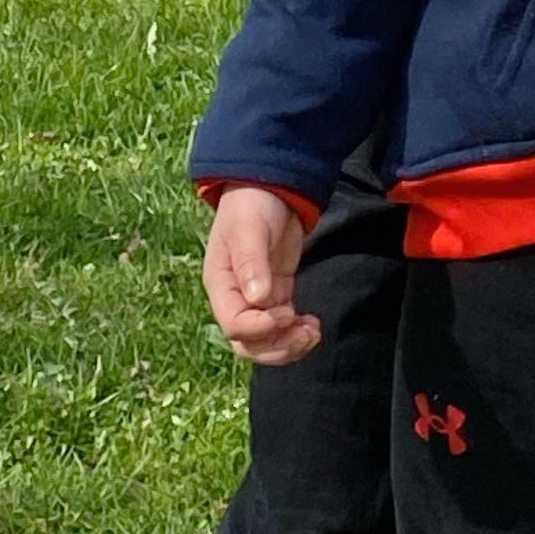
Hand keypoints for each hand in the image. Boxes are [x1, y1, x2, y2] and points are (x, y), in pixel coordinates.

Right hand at [204, 187, 321, 366]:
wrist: (269, 186)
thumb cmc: (252, 203)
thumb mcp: (249, 228)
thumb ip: (251, 262)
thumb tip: (257, 298)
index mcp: (221, 284)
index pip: (234, 325)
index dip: (260, 329)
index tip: (286, 314)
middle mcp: (235, 297)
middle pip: (248, 344)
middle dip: (276, 347)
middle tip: (305, 335)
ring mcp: (256, 298)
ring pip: (265, 341)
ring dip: (289, 344)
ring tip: (313, 332)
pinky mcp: (276, 293)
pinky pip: (282, 325)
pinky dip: (297, 331)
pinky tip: (313, 323)